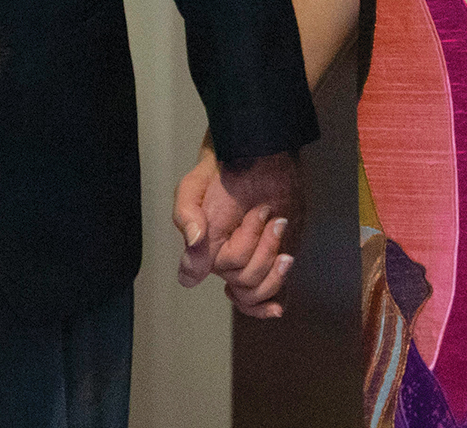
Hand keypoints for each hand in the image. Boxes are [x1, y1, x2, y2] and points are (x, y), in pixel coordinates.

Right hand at [172, 146, 299, 318]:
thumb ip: (187, 216)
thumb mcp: (194, 188)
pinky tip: (276, 308)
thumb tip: (193, 241)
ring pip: (256, 288)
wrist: (261, 159)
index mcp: (201, 247)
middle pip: (239, 278)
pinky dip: (272, 300)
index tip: (227, 248)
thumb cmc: (223, 174)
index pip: (197, 273)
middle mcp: (223, 260)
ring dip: (271, 256)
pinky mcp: (271, 261)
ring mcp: (249, 262)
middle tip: (263, 211)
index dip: (208, 268)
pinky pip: (269, 296)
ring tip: (278, 225)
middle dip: (257, 244)